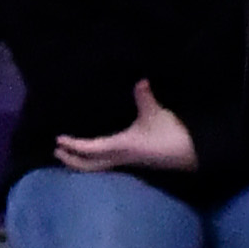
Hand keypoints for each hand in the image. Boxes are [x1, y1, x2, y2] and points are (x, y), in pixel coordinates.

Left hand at [54, 79, 202, 174]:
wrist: (192, 154)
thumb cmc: (171, 134)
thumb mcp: (156, 113)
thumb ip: (144, 96)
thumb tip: (139, 80)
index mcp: (122, 147)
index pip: (91, 149)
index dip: (73, 146)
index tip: (58, 141)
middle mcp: (121, 157)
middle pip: (90, 166)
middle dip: (72, 160)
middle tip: (56, 151)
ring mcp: (128, 162)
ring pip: (99, 167)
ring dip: (82, 162)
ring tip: (69, 154)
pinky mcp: (135, 161)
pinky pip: (108, 163)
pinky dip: (95, 160)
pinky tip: (95, 152)